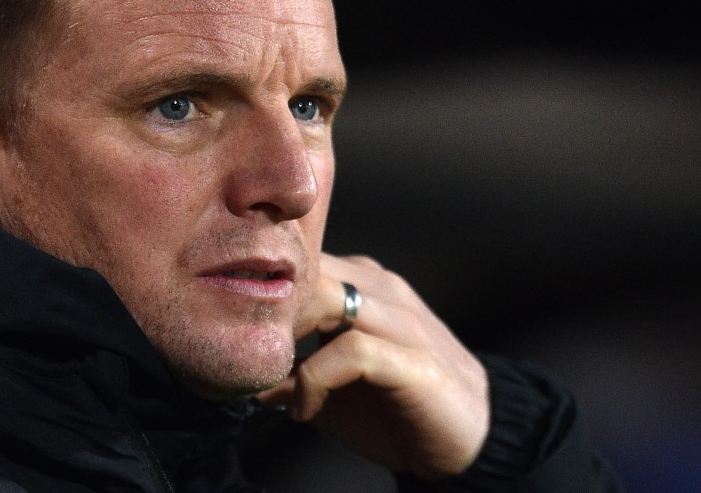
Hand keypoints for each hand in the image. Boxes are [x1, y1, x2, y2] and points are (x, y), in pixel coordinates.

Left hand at [256, 253, 489, 480]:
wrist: (469, 439)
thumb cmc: (396, 407)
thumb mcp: (333, 386)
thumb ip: (291, 373)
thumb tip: (244, 380)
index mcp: (360, 285)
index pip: (300, 260)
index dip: (259, 288)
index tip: (232, 329)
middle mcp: (380, 291)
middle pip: (308, 267)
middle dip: (267, 307)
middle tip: (244, 352)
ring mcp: (401, 321)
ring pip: (329, 295)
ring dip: (288, 335)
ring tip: (269, 376)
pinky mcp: (413, 361)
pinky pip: (353, 351)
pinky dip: (315, 380)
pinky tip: (304, 409)